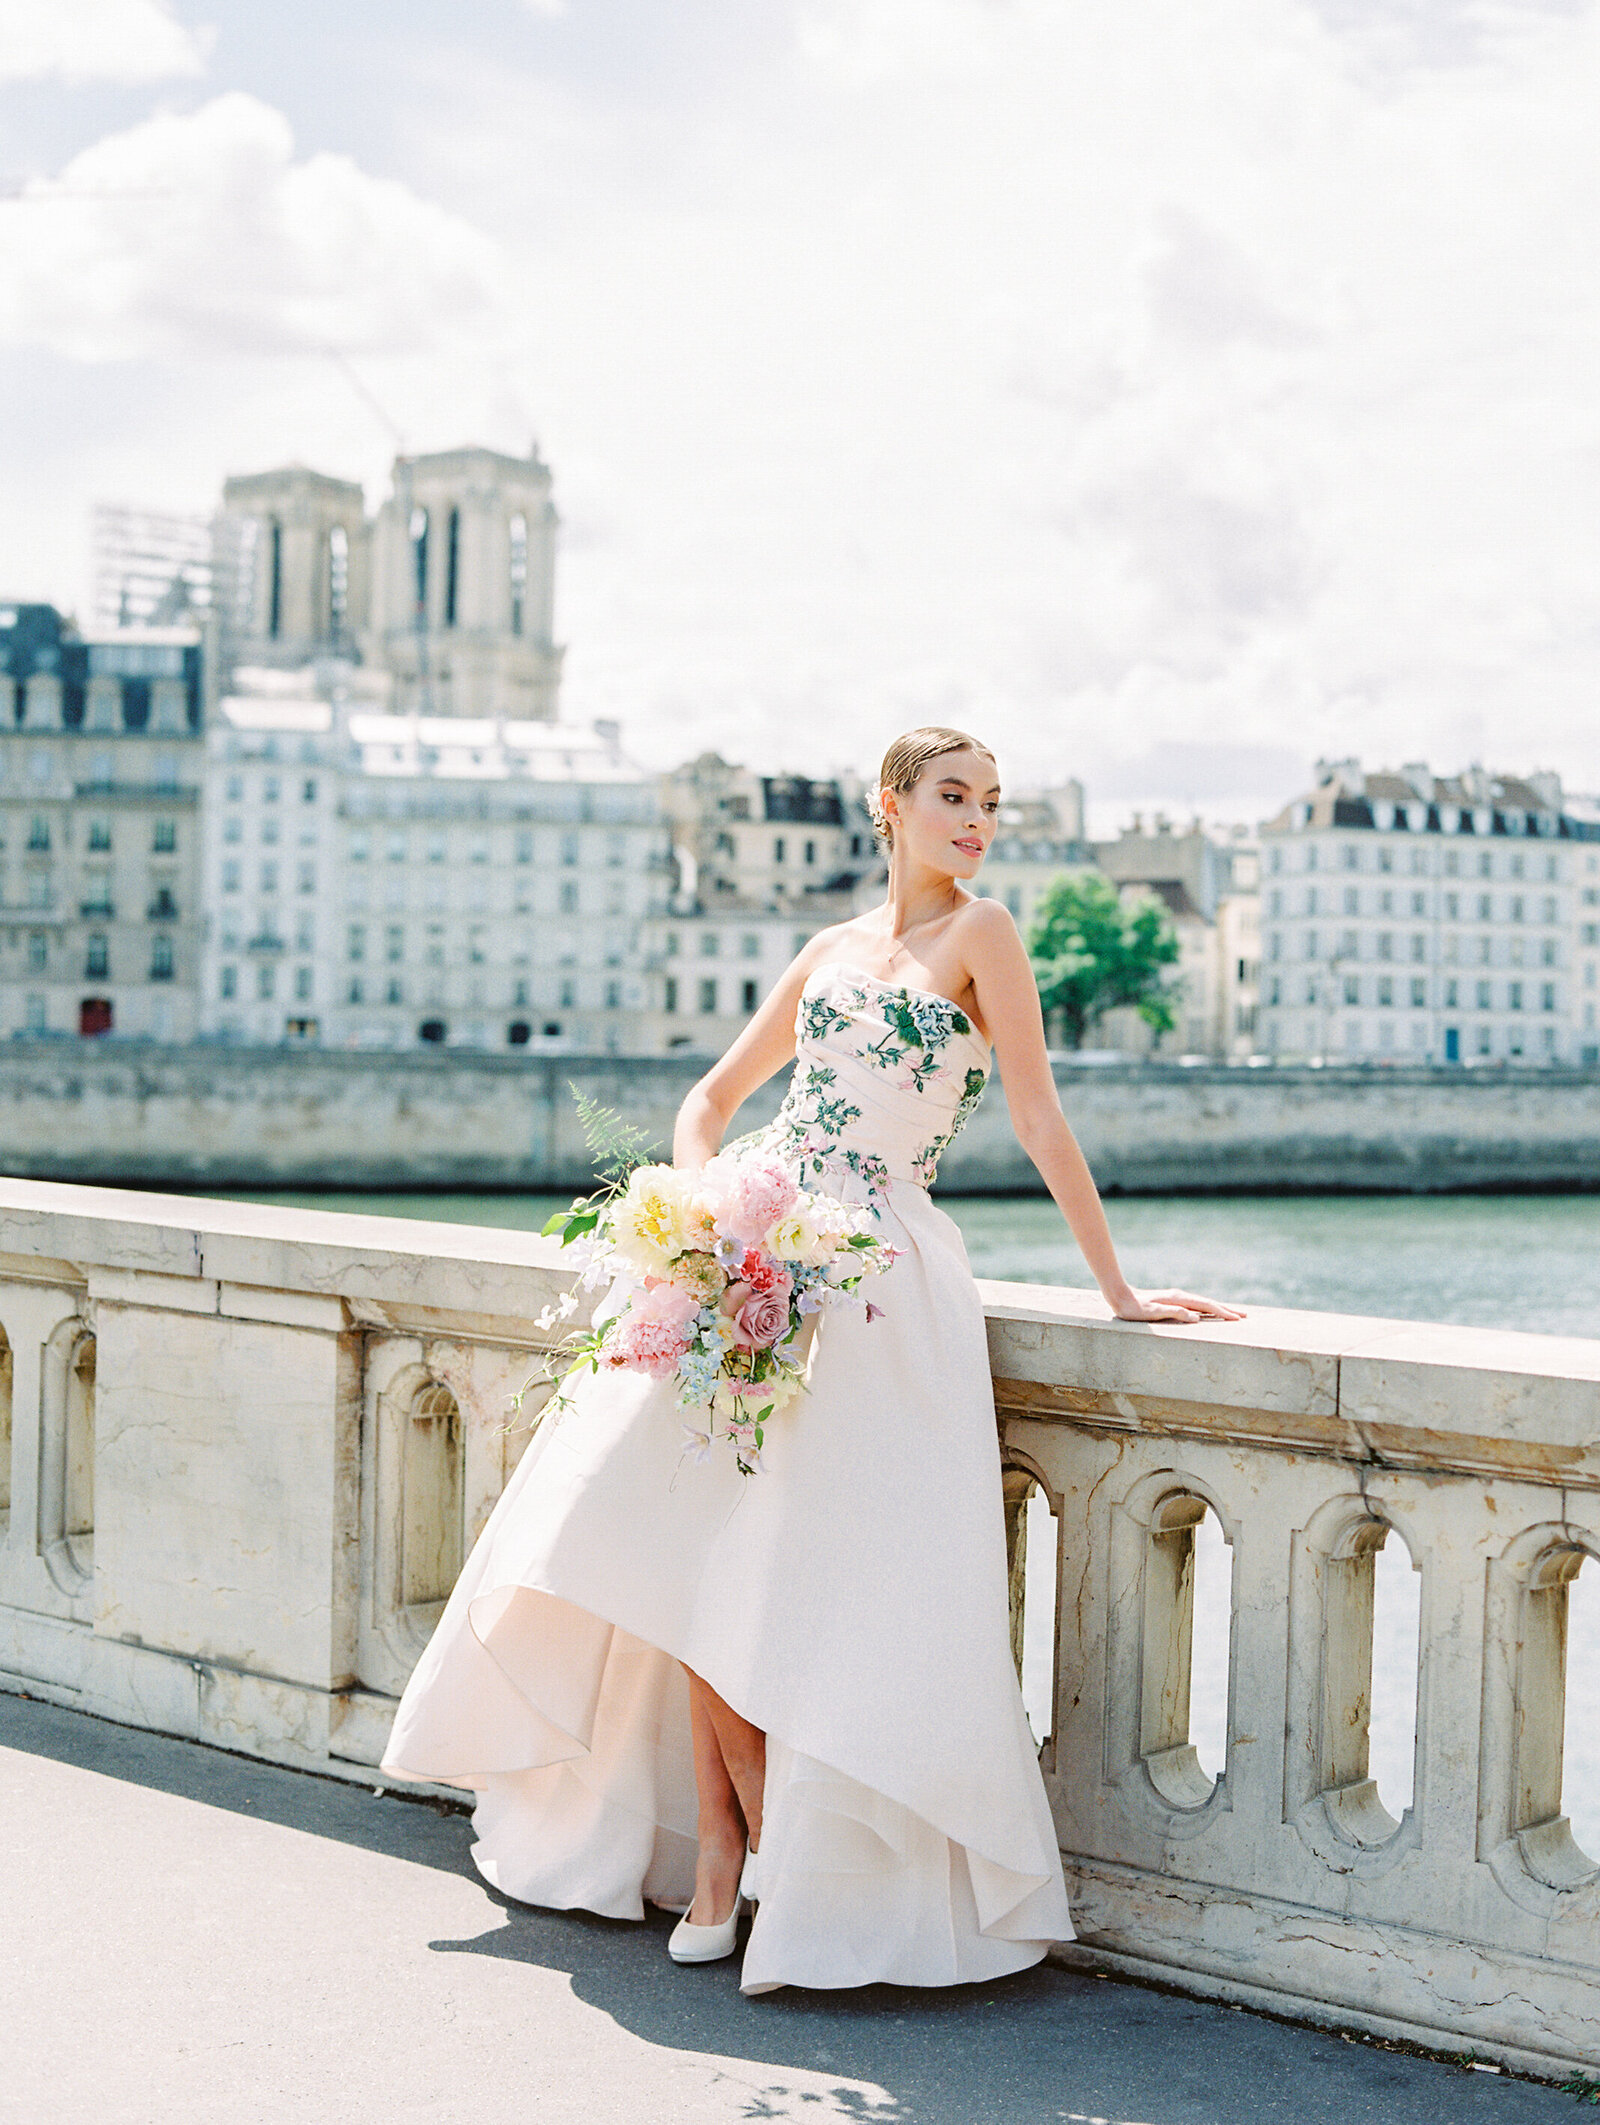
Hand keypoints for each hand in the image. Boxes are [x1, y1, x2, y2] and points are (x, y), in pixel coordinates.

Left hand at [1108, 1287, 1245, 1325]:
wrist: (1121, 1297)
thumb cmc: (1135, 1309)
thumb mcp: (1153, 1313)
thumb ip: (1175, 1313)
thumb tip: (1197, 1318)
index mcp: (1179, 1299)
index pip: (1207, 1306)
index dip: (1223, 1313)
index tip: (1237, 1319)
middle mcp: (1180, 1296)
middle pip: (1209, 1303)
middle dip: (1226, 1309)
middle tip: (1244, 1316)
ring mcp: (1177, 1298)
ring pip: (1203, 1304)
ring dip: (1218, 1309)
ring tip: (1231, 1314)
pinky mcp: (1172, 1301)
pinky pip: (1195, 1306)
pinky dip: (1207, 1309)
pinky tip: (1208, 1314)